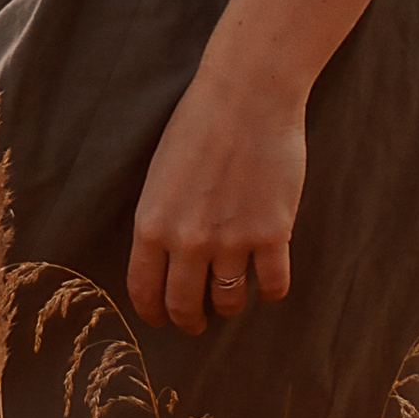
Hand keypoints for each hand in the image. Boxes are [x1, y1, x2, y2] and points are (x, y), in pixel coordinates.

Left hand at [127, 53, 307, 337]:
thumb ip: (162, 219)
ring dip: (230, 306)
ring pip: (230, 301)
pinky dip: (270, 291)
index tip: (161, 321)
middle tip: (197, 323)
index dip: (153, 314)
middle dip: (190, 321)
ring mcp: (233, 240)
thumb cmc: (200, 123)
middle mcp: (189, 240)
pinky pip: (273, 285)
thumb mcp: (161, 174)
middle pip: (185, 306)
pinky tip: (268, 283)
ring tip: (232, 298)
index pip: (145, 291)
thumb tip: (166, 259)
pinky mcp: (273, 233)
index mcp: (153, 224)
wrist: (248, 95)